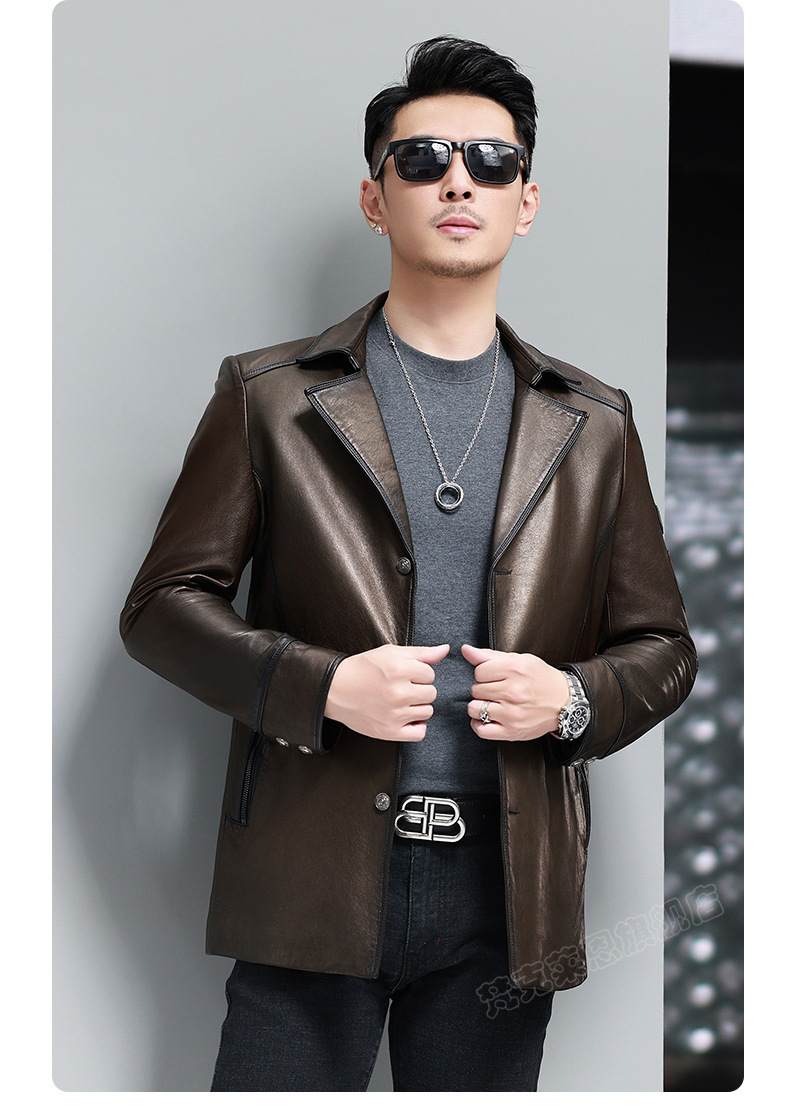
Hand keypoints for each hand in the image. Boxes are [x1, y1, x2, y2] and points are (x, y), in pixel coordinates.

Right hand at [325, 643, 449, 740]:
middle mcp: (397, 692)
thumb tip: (445, 650)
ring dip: (418, 707)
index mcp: (398, 670)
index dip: (419, 673)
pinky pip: (420, 733)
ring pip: (428, 712)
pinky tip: (407, 717)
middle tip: (402, 687)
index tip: (406, 675)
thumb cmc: (362, 669)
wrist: (335, 689)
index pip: (431, 674)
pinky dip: (417, 726)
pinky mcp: (389, 731)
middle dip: (419, 689)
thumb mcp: (391, 653)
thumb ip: (421, 653)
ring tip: (401, 701)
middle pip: (431, 693)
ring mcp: (394, 714)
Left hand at [462, 644, 569, 740]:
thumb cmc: (541, 680)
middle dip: (483, 689)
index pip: (479, 671)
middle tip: (496, 690)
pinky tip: (487, 717)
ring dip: (479, 706)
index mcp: (514, 670)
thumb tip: (466, 650)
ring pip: (474, 708)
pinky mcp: (511, 731)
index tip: (494, 677)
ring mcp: (511, 713)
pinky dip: (479, 724)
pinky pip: (481, 730)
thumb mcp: (519, 660)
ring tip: (492, 703)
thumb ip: (489, 656)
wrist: (564, 702)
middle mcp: (513, 692)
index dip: (484, 673)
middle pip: (476, 689)